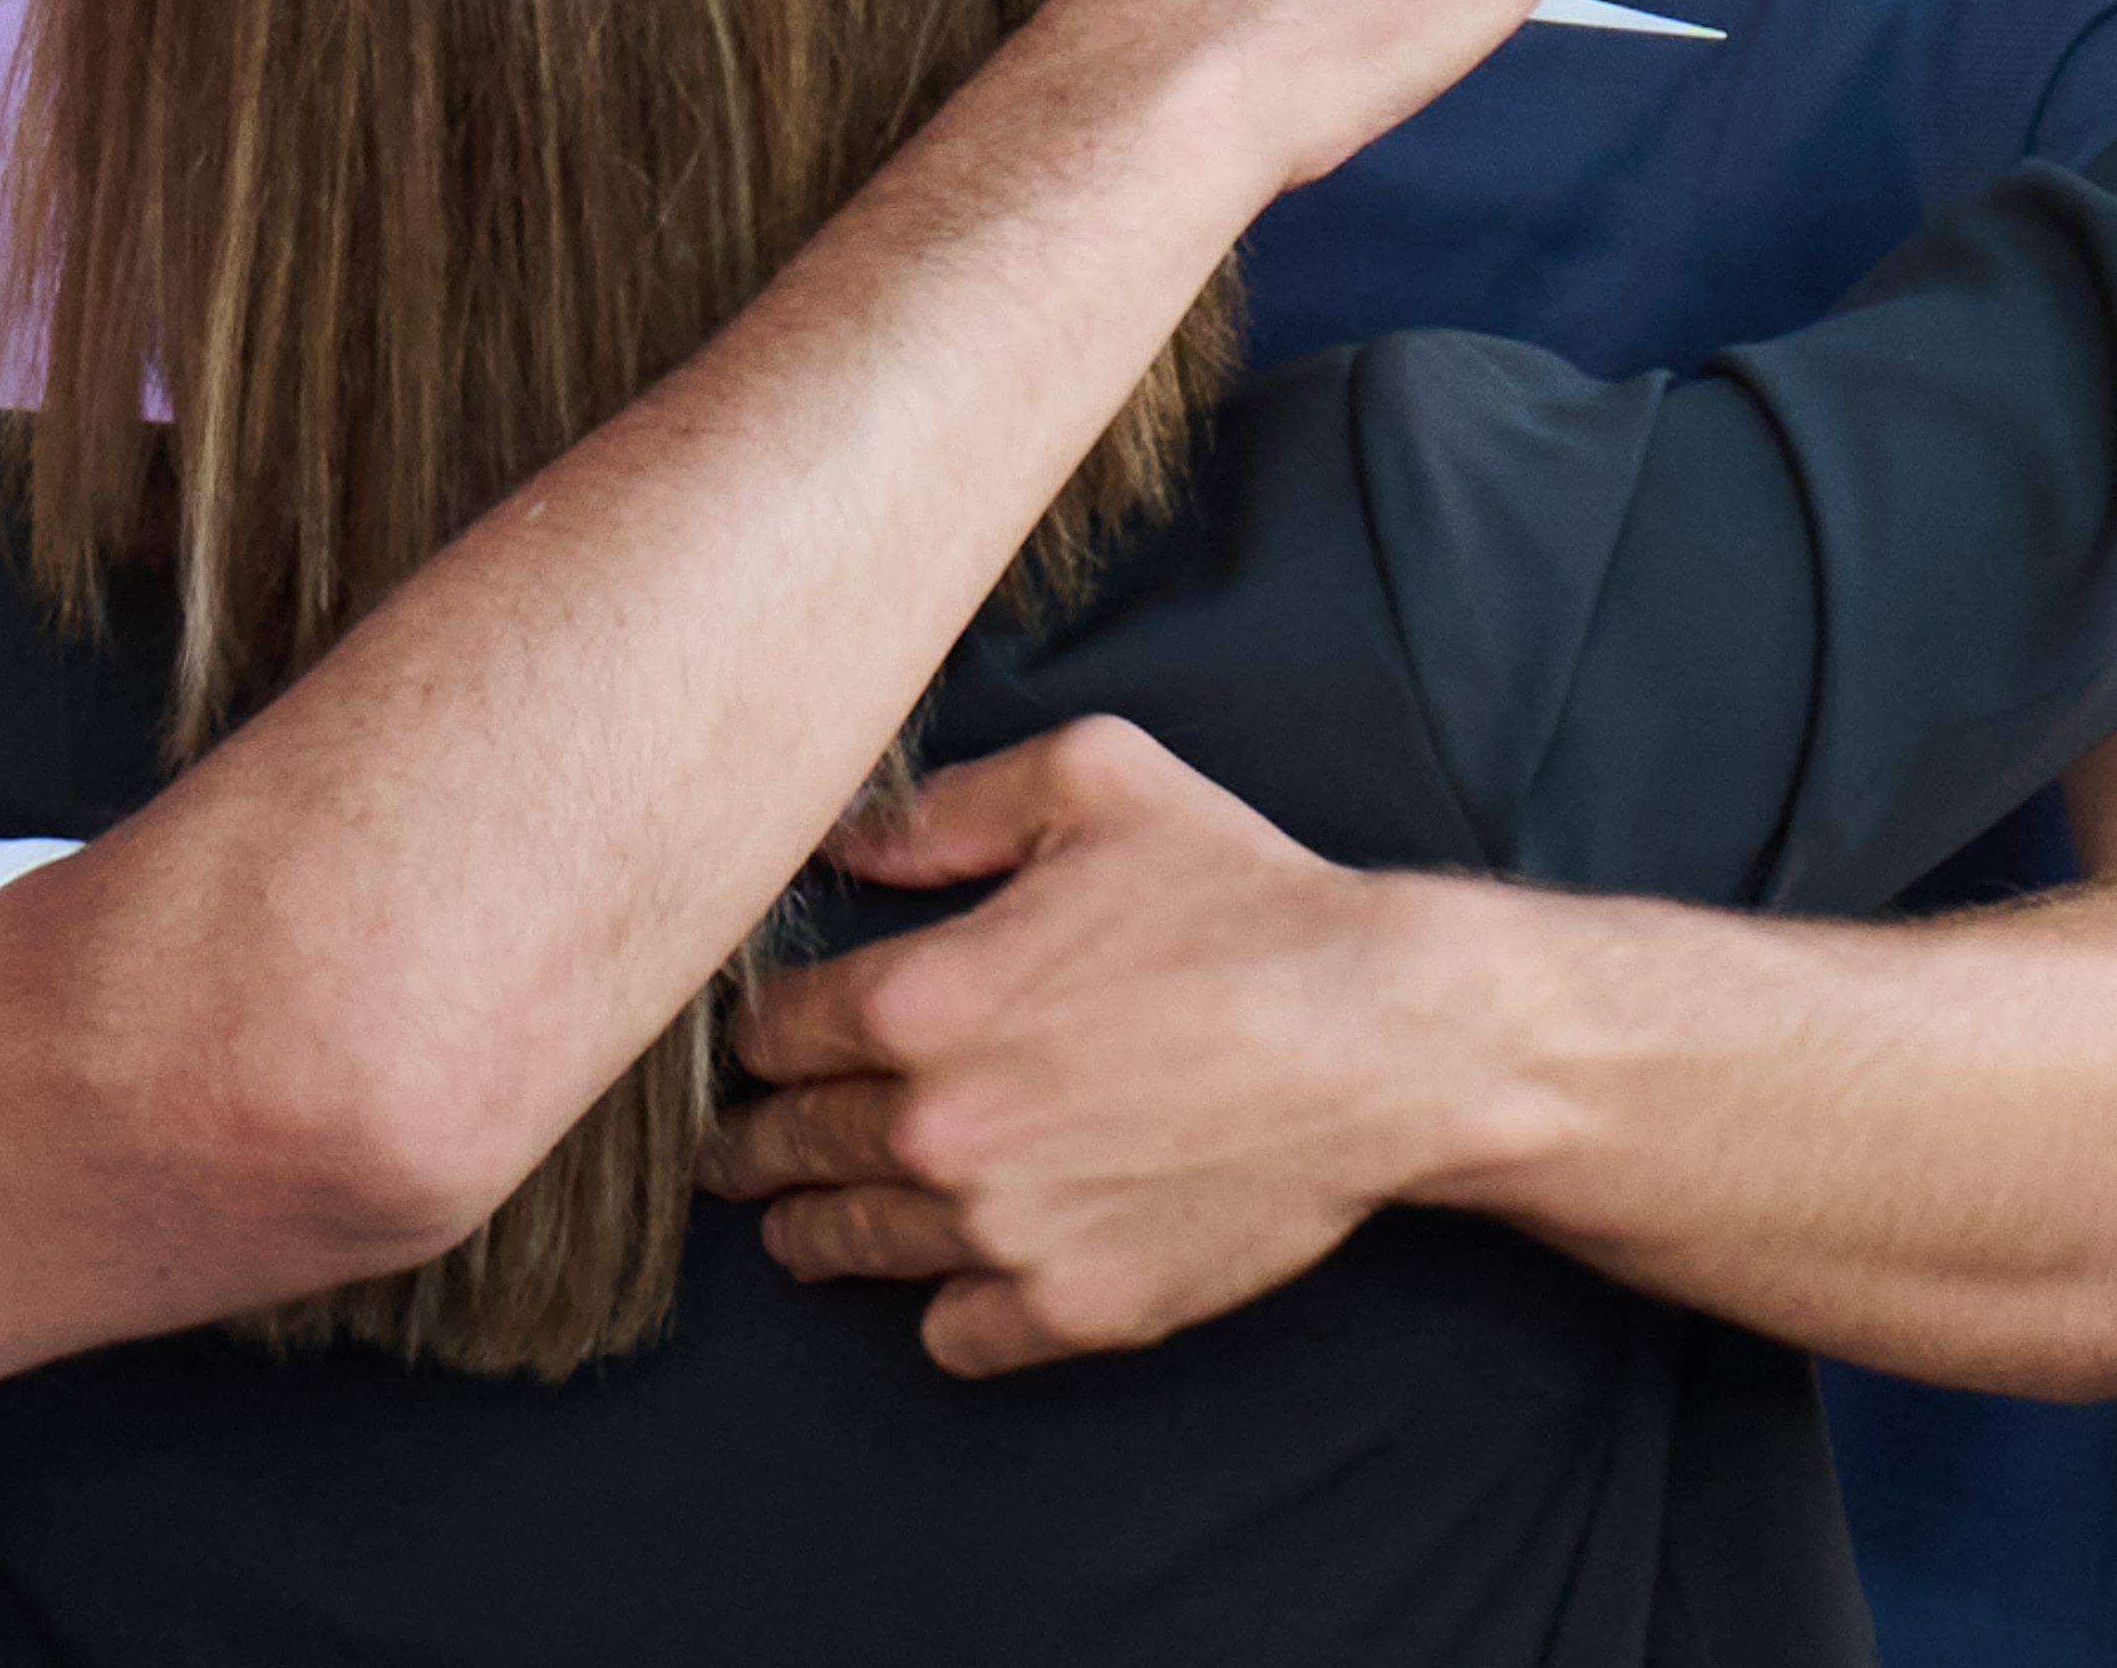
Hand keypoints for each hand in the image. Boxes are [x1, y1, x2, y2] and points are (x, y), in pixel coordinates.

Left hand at [703, 720, 1456, 1375]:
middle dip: (755, 1144)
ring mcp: (1003, 1232)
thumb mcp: (1092, 783)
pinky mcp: (1073, 1308)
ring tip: (798, 1230)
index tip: (762, 1043)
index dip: (761, 1033)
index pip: (772, 1037)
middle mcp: (937, 1129)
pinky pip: (953, 1334)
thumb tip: (847, 840)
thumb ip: (947, 809)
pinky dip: (943, 1309)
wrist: (1382, 1041)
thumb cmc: (1245, 898)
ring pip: (850, 1248)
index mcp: (920, 1000)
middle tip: (734, 1153)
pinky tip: (948, 1280)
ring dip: (812, 1233)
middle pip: (789, 1149)